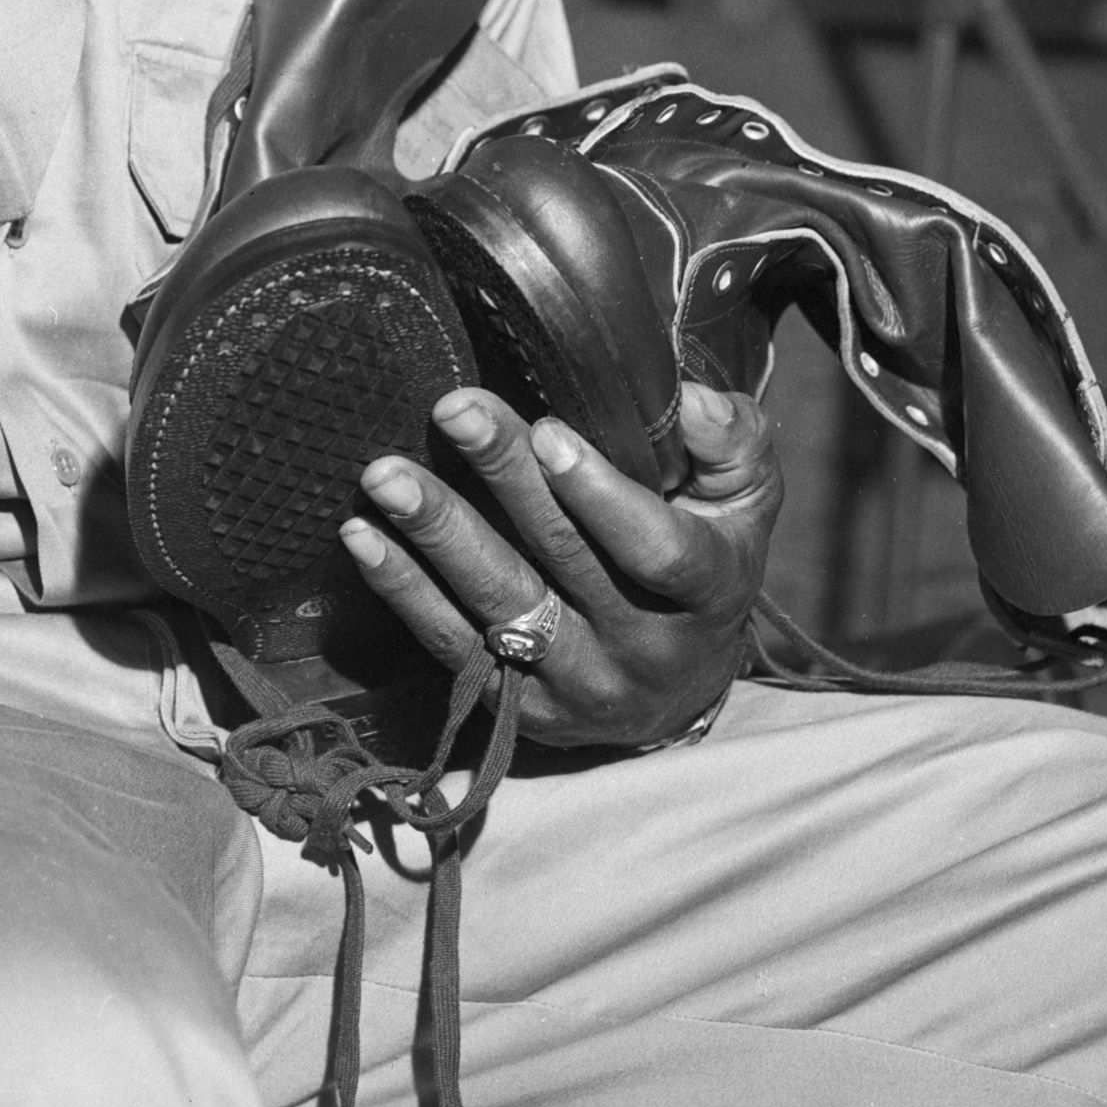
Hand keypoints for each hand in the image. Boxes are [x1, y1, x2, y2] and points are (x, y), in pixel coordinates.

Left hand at [341, 381, 779, 749]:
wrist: (684, 685)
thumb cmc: (709, 556)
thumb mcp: (744, 499)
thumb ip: (731, 442)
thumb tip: (691, 399)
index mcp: (709, 592)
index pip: (656, 550)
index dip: (601, 496)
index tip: (549, 433)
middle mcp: (644, 650)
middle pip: (563, 561)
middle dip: (502, 478)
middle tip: (453, 409)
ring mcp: (578, 685)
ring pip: (500, 605)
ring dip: (436, 535)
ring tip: (386, 475)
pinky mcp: (519, 707)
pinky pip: (452, 646)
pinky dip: (403, 589)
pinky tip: (362, 536)